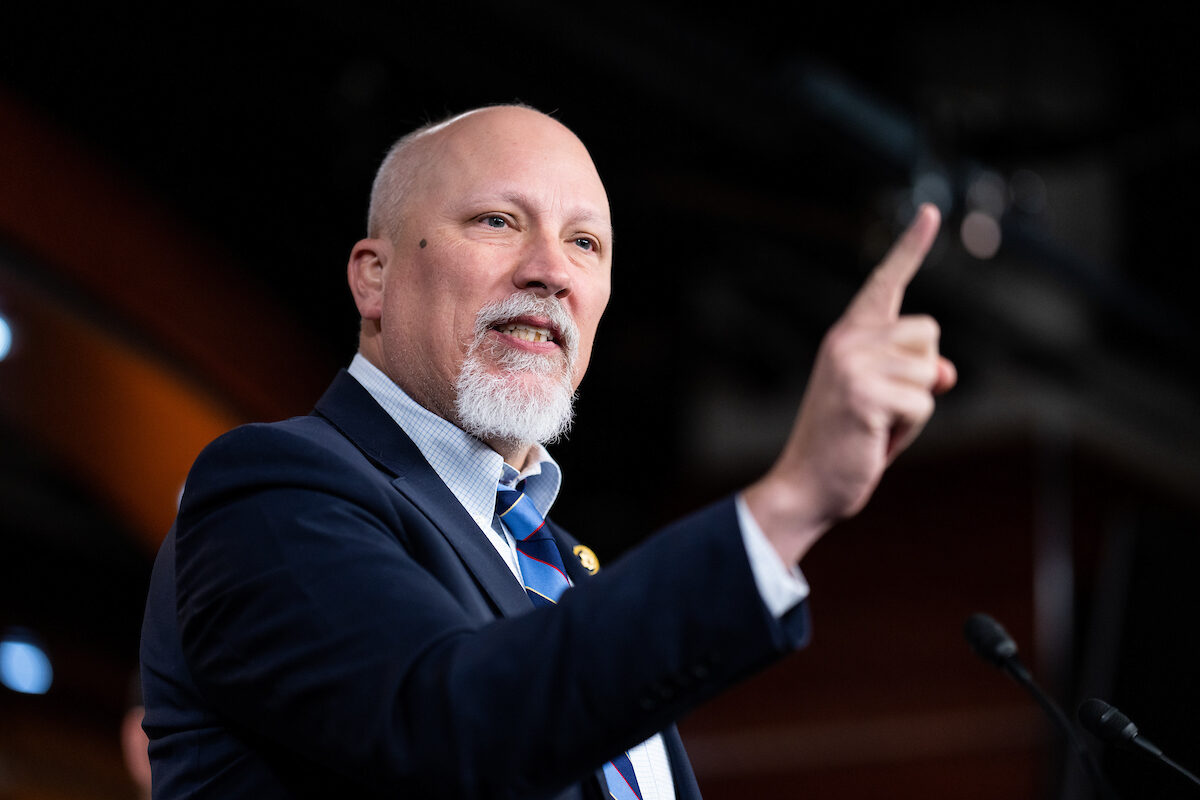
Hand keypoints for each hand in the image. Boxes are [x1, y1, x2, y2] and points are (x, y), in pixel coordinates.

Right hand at [744, 204, 955, 564]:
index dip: (911, 247)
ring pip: (929, 370)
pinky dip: (908, 430)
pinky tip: (874, 438)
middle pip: (928, 333)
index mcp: (846, 336)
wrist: (806, 486)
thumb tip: (946, 372)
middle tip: (881, 410)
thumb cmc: (846, 445)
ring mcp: (853, 364)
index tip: (932, 213)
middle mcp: (847, 340)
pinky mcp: (864, 393)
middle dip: (920, 375)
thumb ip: (913, 375)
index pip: (885, 283)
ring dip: (915, 407)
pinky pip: (923, 401)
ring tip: (877, 426)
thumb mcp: (884, 402)